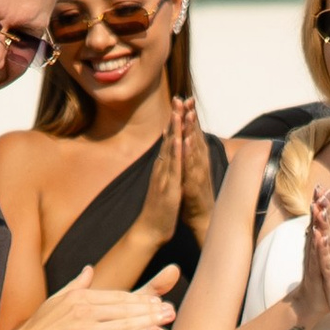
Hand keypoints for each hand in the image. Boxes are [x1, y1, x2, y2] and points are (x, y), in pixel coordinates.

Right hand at [7, 265, 177, 329]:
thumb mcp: (56, 301)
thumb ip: (77, 285)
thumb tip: (89, 269)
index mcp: (79, 297)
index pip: (116, 296)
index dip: (137, 299)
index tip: (155, 301)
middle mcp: (85, 309)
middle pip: (125, 306)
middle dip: (150, 308)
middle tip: (170, 308)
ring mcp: (88, 328)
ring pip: (126, 322)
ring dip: (150, 320)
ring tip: (168, 318)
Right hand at [135, 100, 209, 248]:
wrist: (149, 231)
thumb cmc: (158, 210)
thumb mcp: (162, 185)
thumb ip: (163, 172)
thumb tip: (164, 159)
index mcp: (162, 168)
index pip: (168, 141)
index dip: (173, 123)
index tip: (178, 106)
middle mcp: (162, 169)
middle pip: (168, 140)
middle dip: (174, 119)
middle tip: (178, 99)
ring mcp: (164, 177)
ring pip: (170, 150)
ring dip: (175, 130)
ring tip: (179, 112)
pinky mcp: (168, 188)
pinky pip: (174, 167)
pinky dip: (177, 152)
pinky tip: (180, 140)